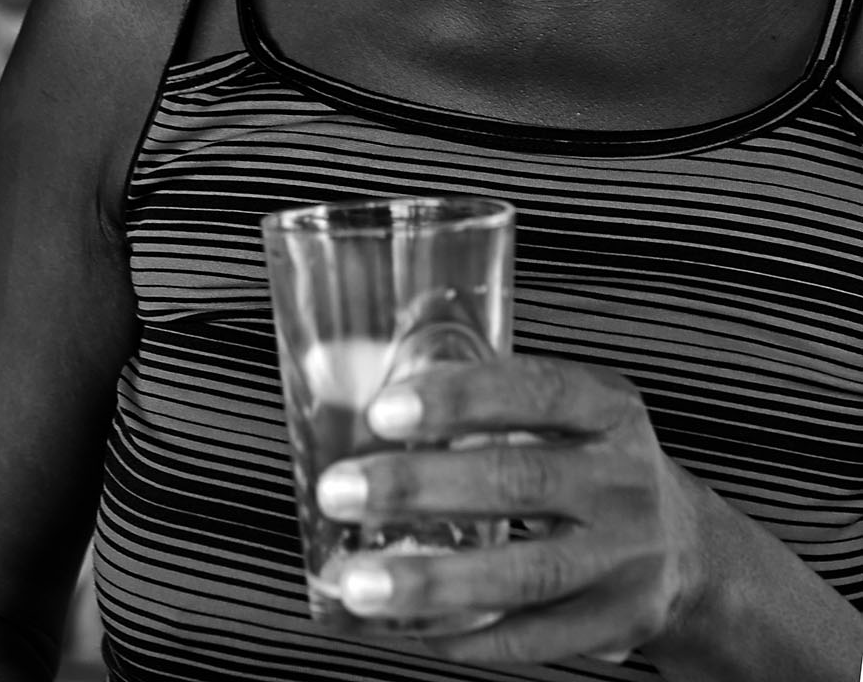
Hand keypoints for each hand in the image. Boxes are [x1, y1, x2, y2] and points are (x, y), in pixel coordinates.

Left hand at [316, 353, 706, 669]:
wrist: (686, 547)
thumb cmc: (593, 465)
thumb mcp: (570, 414)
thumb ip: (492, 408)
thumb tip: (369, 415)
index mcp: (609, 408)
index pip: (534, 391)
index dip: (458, 399)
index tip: (385, 413)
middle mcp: (623, 478)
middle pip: (517, 481)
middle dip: (419, 487)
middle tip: (342, 491)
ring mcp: (625, 556)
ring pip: (523, 573)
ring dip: (431, 580)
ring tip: (359, 582)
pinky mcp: (616, 621)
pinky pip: (532, 637)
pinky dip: (466, 635)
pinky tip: (410, 627)